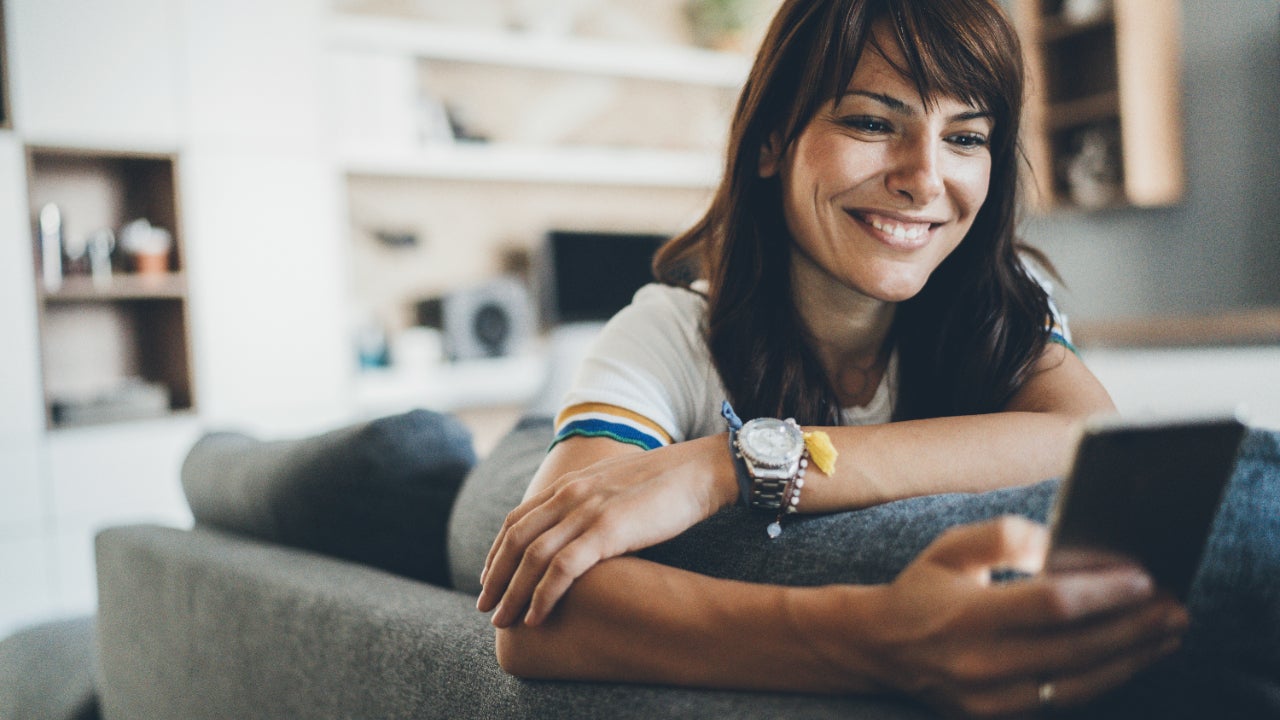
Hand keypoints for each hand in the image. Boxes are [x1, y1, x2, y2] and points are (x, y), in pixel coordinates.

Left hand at [478, 435, 736, 627]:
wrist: (699, 471)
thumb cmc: (665, 485)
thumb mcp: (614, 489)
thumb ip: (590, 506)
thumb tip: (580, 535)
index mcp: (570, 484)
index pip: (517, 520)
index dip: (497, 552)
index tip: (489, 580)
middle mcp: (570, 495)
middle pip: (516, 540)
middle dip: (495, 577)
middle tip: (485, 608)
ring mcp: (587, 511)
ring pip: (532, 557)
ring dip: (513, 593)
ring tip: (503, 621)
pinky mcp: (607, 530)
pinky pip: (563, 568)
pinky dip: (543, 595)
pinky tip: (536, 617)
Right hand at [852, 517, 1186, 716]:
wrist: (877, 647)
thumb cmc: (922, 588)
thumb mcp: (952, 548)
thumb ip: (1005, 537)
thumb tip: (1060, 546)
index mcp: (967, 616)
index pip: (1052, 605)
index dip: (1103, 592)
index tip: (1144, 577)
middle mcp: (981, 663)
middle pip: (1078, 649)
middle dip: (1134, 628)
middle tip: (1176, 607)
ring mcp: (991, 698)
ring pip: (1079, 683)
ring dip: (1131, 658)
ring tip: (1167, 634)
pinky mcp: (998, 715)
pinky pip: (1063, 700)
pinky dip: (1103, 678)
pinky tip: (1129, 657)